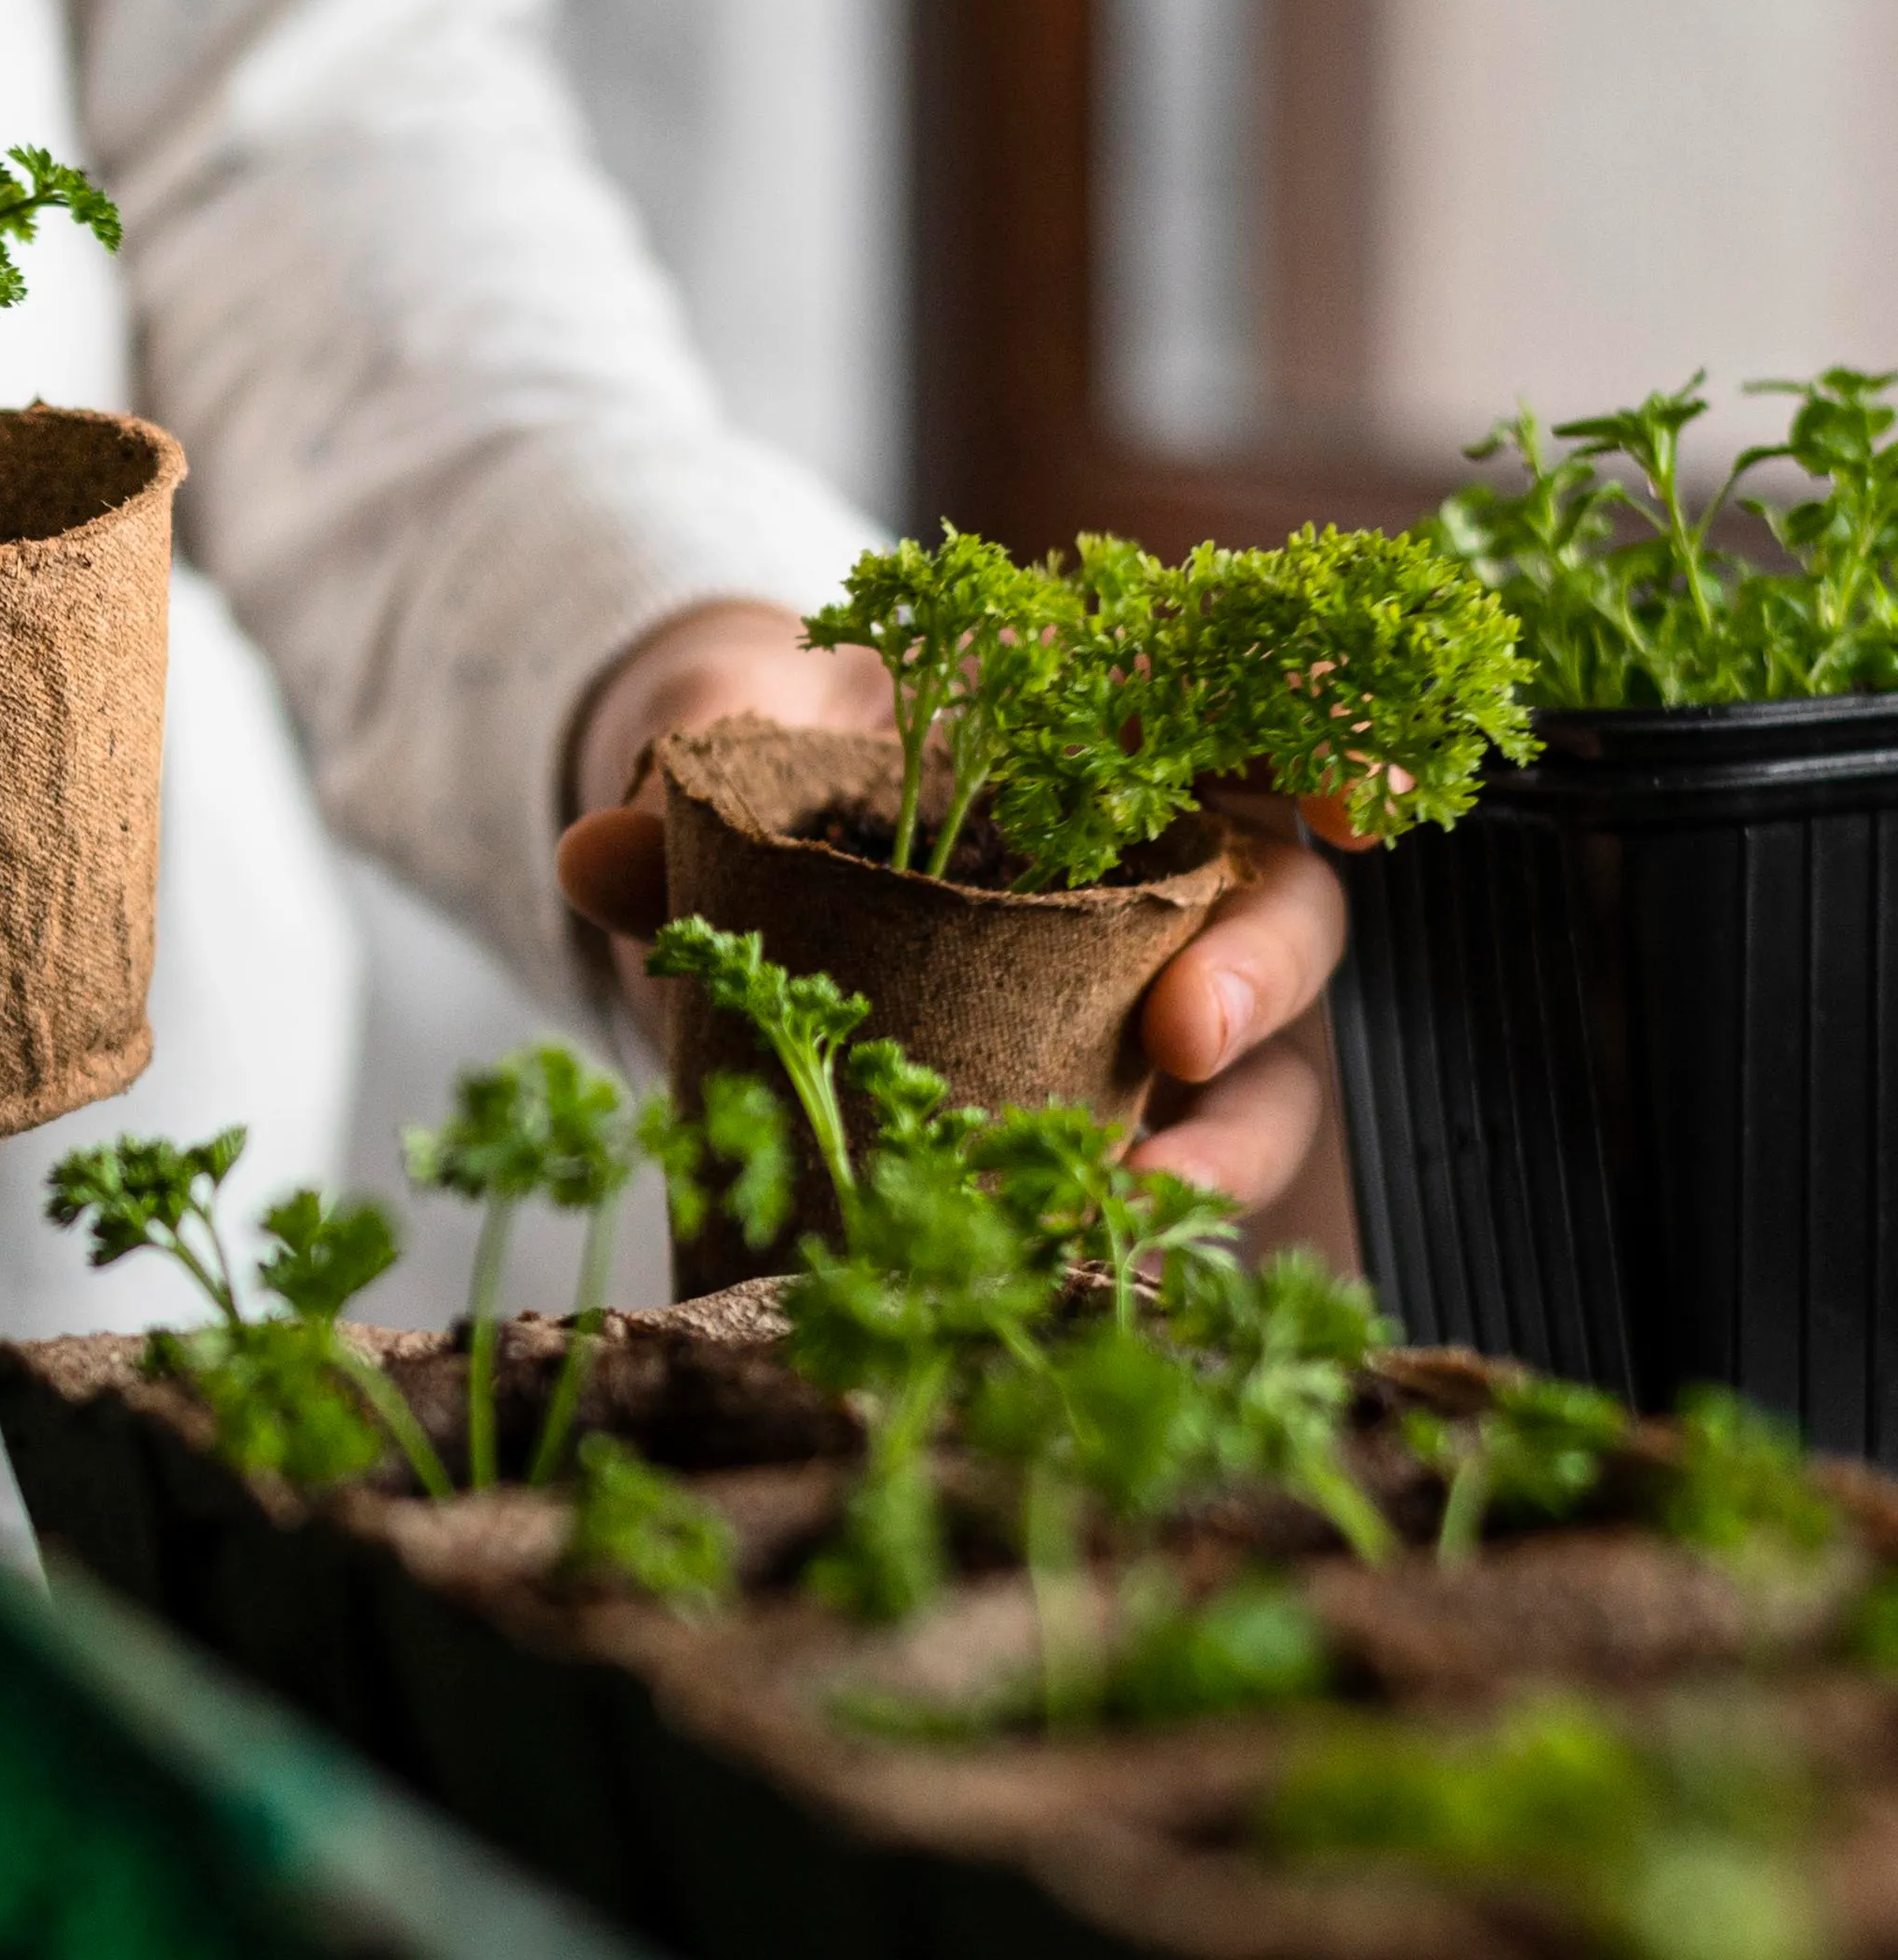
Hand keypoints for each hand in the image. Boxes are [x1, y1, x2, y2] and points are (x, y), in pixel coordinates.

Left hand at [548, 598, 1346, 1209]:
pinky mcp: (1109, 1104)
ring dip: (1229, 1136)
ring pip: (1258, 1060)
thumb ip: (680, 794)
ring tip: (1145, 1201)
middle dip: (1260, 966)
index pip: (1251, 695)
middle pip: (1278, 896)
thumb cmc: (773, 771)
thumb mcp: (723, 763)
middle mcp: (1163, 852)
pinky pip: (1171, 1161)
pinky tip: (1102, 1264)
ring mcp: (1151, 986)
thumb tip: (597, 856)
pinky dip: (1154, 1214)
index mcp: (1095, 718)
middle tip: (1187, 1036)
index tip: (1362, 794)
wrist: (727, 858)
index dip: (1325, 730)